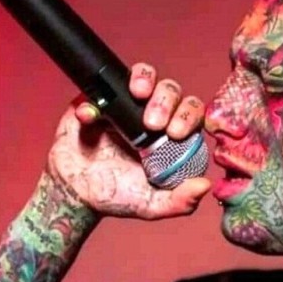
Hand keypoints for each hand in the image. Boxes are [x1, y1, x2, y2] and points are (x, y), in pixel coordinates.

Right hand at [46, 63, 210, 219]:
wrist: (77, 194)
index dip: (188, 115)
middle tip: (152, 123)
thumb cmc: (119, 196)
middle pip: (171, 90)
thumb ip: (179, 201)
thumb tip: (205, 185)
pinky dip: (94, 101)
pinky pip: (97, 89)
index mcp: (172, 134)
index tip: (174, 132)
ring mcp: (125, 104)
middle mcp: (153, 114)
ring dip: (144, 79)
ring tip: (137, 94)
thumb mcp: (152, 205)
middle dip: (166, 100)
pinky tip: (90, 118)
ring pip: (144, 75)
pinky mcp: (96, 101)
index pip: (191, 113)